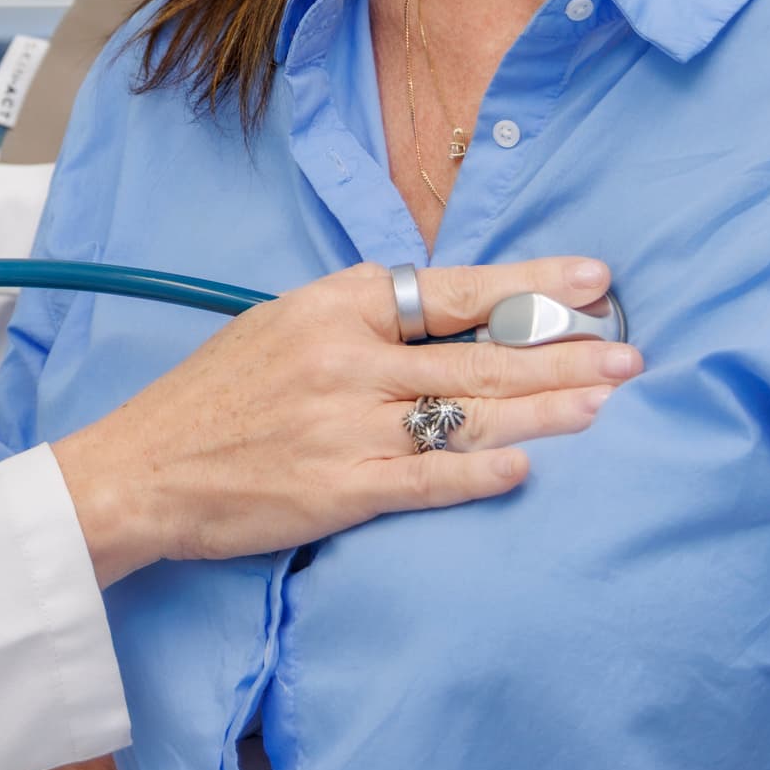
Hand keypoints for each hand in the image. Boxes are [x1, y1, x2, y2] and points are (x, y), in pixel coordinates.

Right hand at [50, 257, 638, 584]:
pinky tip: (530, 468)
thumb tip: (447, 312)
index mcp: (332, 306)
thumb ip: (360, 320)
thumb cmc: (213, 399)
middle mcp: (344, 359)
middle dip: (564, 353)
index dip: (529, 284)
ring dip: (546, 410)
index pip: (451, 288)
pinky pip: (427, 480)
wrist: (138, 470)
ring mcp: (343, 425)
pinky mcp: (336, 489)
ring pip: (468, 414)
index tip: (593, 279)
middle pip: (477, 352)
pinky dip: (481, 473)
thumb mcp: (280, 326)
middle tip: (630, 354)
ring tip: (606, 406)